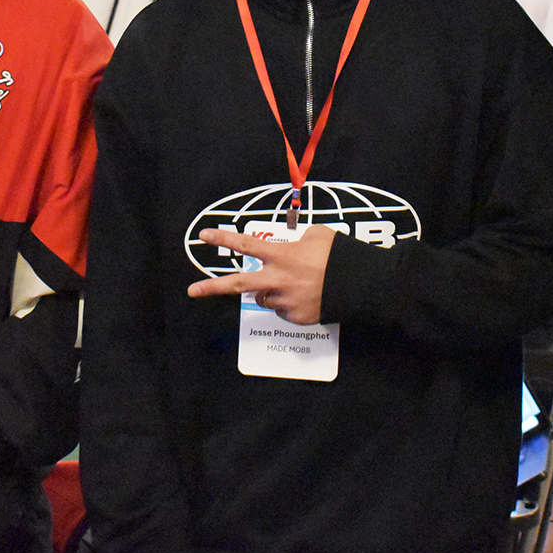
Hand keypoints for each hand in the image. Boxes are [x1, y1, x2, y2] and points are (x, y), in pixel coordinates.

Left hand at [188, 224, 336, 324]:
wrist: (360, 284)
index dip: (223, 239)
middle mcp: (277, 279)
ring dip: (272, 291)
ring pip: (266, 298)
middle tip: (192, 291)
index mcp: (281, 255)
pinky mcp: (296, 317)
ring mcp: (285, 301)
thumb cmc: (339, 254)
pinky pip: (284, 310)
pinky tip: (309, 296)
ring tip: (296, 283)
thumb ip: (299, 240)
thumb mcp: (318, 235)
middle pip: (237, 284)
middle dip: (212, 287)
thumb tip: (294, 248)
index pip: (245, 245)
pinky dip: (290, 303)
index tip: (203, 236)